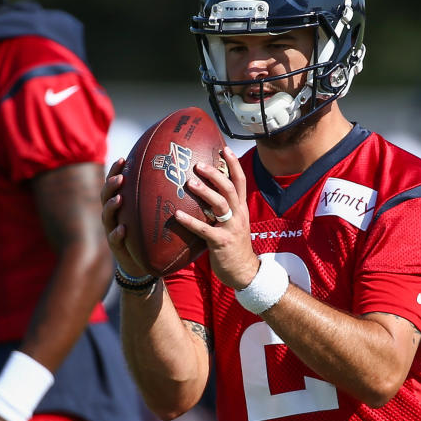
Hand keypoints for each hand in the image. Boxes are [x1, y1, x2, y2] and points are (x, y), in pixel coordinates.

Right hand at [100, 158, 150, 277]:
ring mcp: (111, 230)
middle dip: (111, 185)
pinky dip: (117, 233)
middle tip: (121, 178)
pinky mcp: (115, 246)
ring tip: (119, 199)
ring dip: (112, 206)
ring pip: (106, 215)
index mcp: (120, 204)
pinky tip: (122, 229)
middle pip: (105, 195)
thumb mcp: (151, 215)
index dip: (116, 171)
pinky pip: (114, 238)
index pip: (115, 184)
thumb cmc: (149, 234)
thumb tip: (179, 179)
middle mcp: (113, 215)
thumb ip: (158, 200)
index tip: (123, 159)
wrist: (141, 262)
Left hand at [179, 147, 260, 289]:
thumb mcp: (233, 223)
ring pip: (220, 204)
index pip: (240, 181)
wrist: (243, 271)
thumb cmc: (233, 246)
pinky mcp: (221, 242)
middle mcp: (238, 214)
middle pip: (229, 188)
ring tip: (189, 182)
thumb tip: (204, 193)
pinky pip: (204, 229)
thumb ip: (223, 209)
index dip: (233, 164)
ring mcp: (231, 228)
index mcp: (241, 208)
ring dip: (204, 192)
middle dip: (215, 174)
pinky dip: (190, 222)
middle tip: (198, 164)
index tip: (224, 148)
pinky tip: (177, 216)